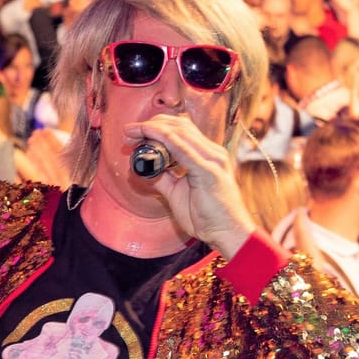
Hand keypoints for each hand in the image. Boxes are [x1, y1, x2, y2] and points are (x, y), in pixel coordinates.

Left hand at [119, 115, 255, 255]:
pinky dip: (165, 140)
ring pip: (180, 133)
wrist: (229, 234)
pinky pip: (184, 150)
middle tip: (129, 130)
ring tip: (133, 132)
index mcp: (208, 156)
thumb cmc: (208, 217)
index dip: (157, 127)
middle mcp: (212, 153)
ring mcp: (213, 160)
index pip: (182, 130)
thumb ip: (163, 180)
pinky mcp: (209, 171)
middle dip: (151, 124)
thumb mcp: (178, 194)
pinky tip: (151, 135)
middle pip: (180, 126)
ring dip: (153, 130)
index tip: (135, 132)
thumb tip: (145, 170)